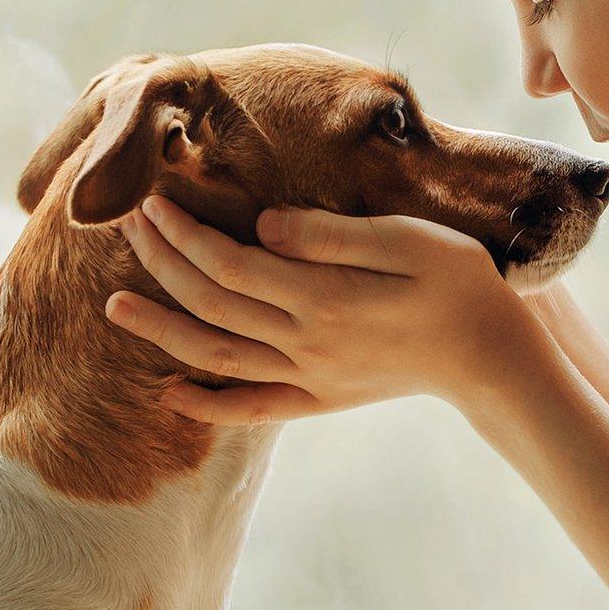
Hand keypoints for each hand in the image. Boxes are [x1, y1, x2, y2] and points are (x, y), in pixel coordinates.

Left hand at [104, 195, 538, 423]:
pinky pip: (250, 407)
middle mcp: (306, 343)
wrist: (494, 358)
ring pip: (217, 356)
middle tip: (128, 225)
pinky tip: (169, 392)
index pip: (230, 262)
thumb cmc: (461, 284)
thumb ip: (333, 235)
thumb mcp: (409, 240)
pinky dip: (205, 403)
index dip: (183, 233)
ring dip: (162, 330)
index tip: (153, 201)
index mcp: (323, 297)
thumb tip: (263, 224)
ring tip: (114, 308)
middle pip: (213, 303)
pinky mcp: (321, 398)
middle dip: (162, 263)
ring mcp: (310, 377)